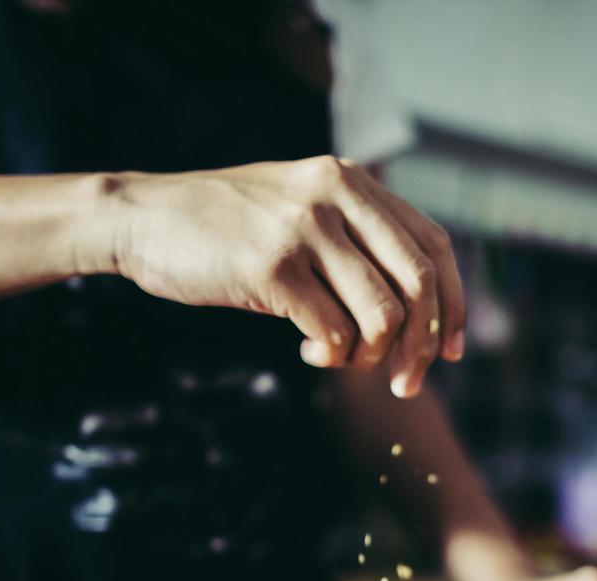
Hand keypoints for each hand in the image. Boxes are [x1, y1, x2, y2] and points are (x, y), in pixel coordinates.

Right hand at [107, 156, 465, 396]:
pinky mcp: (272, 267)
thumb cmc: (222, 228)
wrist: (142, 219)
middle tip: (406, 384)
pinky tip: (306, 351)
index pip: (434, 246)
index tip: (452, 352)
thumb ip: (349, 241)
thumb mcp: (296, 210)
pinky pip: (333, 332)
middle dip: (423, 346)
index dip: (454, 304)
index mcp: (351, 182)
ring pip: (382, 315)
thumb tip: (409, 315)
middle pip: (420, 284)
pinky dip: (331, 356)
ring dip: (371, 357)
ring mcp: (304, 229)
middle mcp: (336, 196)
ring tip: (339, 361)